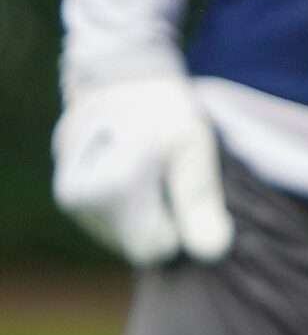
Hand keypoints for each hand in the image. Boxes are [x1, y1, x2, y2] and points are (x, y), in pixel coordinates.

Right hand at [52, 73, 232, 265]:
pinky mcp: (69, 200)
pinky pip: (110, 222)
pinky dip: (126, 207)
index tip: (184, 189)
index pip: (155, 250)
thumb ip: (201, 202)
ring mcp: (70, 201)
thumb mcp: (194, 147)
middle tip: (167, 175)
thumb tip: (212, 253)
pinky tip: (133, 173)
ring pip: (123, 235)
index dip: (180, 228)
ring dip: (143, 212)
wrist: (120, 81)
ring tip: (149, 169)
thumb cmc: (164, 111)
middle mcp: (81, 199)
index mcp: (114, 188)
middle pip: (136, 244)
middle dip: (160, 219)